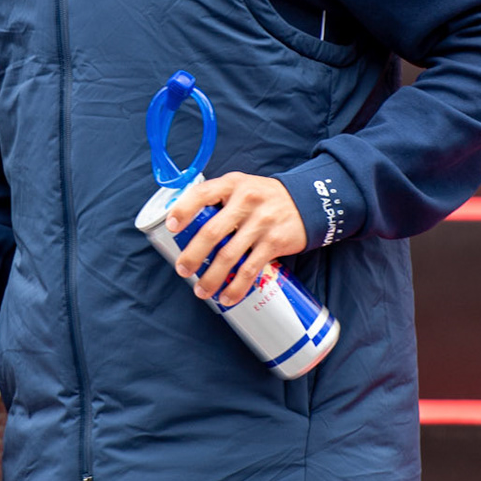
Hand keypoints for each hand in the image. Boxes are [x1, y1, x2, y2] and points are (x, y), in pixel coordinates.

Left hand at [165, 172, 307, 306]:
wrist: (308, 202)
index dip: (183, 210)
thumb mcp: (242, 186)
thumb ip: (218, 200)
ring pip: (228, 256)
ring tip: (201, 291)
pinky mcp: (274, 242)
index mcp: (232, 184)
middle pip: (211, 232)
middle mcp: (246, 201)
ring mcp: (261, 222)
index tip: (171, 228)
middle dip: (192, 256)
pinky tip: (227, 296)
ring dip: (211, 278)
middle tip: (182, 270)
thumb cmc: (264, 197)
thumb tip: (186, 227)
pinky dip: (236, 286)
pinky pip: (250, 269)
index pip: (202, 194)